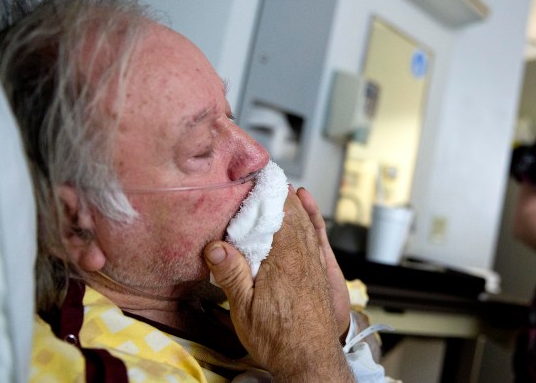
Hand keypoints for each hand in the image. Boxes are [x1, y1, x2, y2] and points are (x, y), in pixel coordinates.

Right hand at [205, 191, 351, 380]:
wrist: (310, 358)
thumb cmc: (277, 337)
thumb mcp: (243, 309)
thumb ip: (231, 274)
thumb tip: (215, 245)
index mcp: (282, 259)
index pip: (275, 214)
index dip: (265, 193)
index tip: (252, 176)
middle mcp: (301, 254)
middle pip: (291, 213)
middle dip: (276, 194)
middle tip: (262, 177)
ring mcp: (313, 262)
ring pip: (305, 222)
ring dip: (293, 203)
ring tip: (280, 187)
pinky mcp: (321, 271)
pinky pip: (317, 236)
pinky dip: (311, 218)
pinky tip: (305, 210)